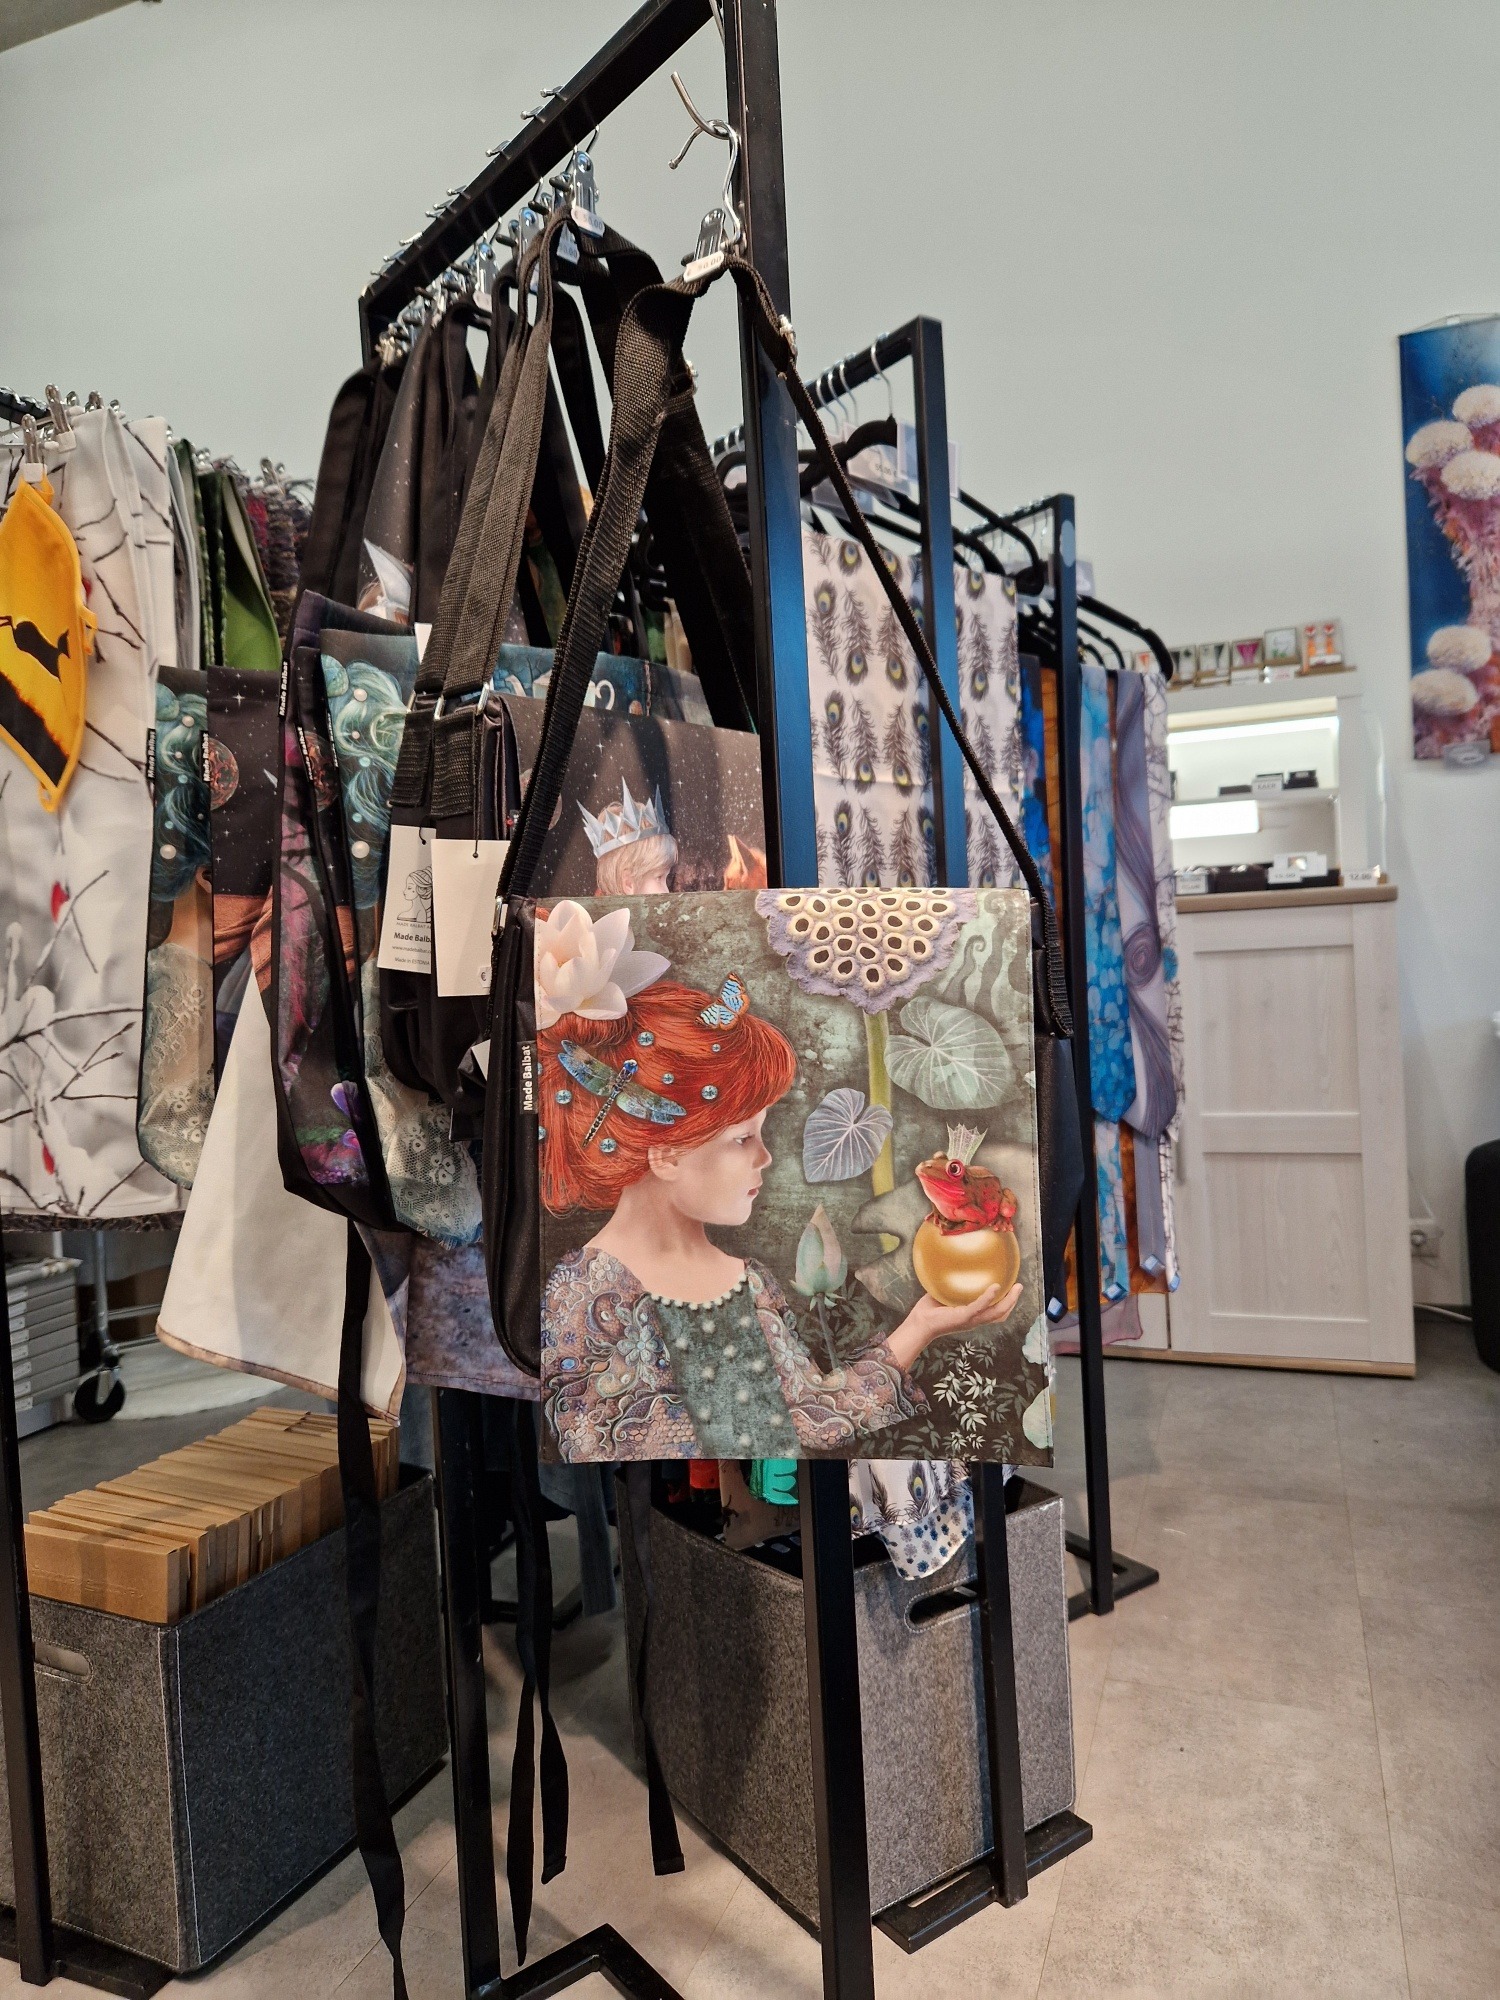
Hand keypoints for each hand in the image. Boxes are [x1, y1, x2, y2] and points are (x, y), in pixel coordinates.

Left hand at [885, 1280, 1022, 1371]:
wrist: (919, 1323)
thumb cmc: (930, 1310)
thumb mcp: (946, 1295)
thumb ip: (953, 1284)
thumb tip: (953, 1265)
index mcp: (972, 1316)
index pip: (994, 1313)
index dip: (1006, 1304)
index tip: (1013, 1290)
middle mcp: (974, 1319)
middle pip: (1001, 1314)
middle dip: (1013, 1301)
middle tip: (1020, 1287)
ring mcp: (970, 1320)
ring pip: (996, 1313)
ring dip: (1008, 1300)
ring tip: (1016, 1287)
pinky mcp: (963, 1317)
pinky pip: (979, 1307)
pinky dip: (988, 1298)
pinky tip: (995, 1288)